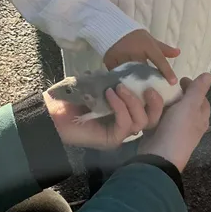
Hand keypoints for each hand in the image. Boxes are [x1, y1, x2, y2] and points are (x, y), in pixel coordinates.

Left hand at [45, 83, 164, 149]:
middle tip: (148, 87)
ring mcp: (119, 134)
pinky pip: (125, 124)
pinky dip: (121, 107)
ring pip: (141, 122)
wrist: (53, 110)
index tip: (153, 80)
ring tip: (119, 88)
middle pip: (152, 119)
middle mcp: (125, 125)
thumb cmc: (74, 96)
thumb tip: (133, 71)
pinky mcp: (112, 140)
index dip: (157, 97)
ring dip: (133, 101)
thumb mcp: (100, 83)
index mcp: (126, 112)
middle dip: (155, 103)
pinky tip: (110, 94)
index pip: (151, 108)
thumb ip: (117, 80)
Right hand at [104, 30, 179, 84]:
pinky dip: (122, 80)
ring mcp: (121, 56)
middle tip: (155, 91)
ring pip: (130, 74)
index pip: (159, 59)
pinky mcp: (110, 62)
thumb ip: (164, 49)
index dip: (167, 71)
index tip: (173, 82)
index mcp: (146, 45)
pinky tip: (126, 87)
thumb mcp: (150, 40)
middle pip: (144, 70)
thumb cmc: (134, 37)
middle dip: (149, 80)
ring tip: (140, 92)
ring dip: (135, 82)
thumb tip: (178, 53)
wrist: (111, 28)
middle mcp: (134, 51)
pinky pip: (118, 75)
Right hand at [138, 73, 210, 171]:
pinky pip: (156, 119)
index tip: (180, 80)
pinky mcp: (159, 134)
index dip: (193, 87)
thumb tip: (209, 75)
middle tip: (163, 85)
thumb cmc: (177, 130)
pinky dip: (151, 112)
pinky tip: (144, 106)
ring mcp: (174, 130)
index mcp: (200, 118)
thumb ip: (197, 90)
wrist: (158, 156)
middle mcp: (189, 124)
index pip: (201, 98)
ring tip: (151, 92)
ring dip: (160, 102)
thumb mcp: (189, 106)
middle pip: (184, 104)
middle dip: (174, 94)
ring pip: (169, 111)